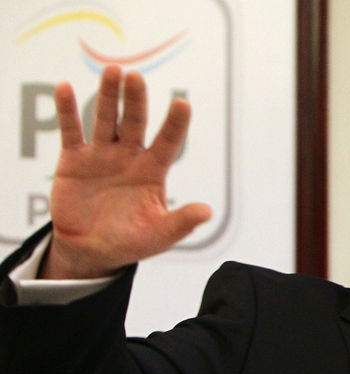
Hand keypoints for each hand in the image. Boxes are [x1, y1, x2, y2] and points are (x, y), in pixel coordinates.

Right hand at [40, 65, 210, 278]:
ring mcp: (103, 154)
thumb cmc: (131, 241)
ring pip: (106, 119)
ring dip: (109, 95)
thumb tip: (208, 212)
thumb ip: (181, 222)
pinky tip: (64, 88)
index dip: (175, 124)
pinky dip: (67, 111)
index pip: (168, 142)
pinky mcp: (75, 159)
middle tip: (136, 77)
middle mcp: (130, 156)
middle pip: (135, 122)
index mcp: (153, 170)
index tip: (183, 103)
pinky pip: (70, 131)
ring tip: (113, 71)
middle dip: (136, 100)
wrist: (92, 250)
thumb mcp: (159, 234)